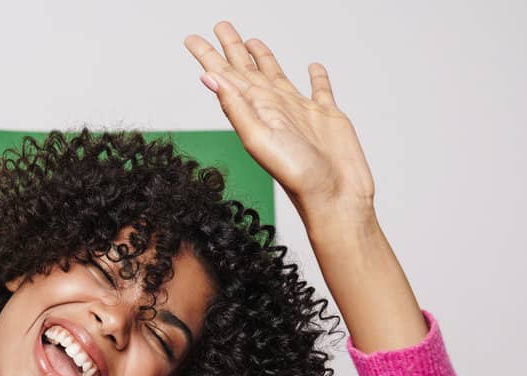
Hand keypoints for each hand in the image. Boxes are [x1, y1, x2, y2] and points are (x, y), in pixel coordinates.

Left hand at [184, 21, 377, 236]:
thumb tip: (208, 78)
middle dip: (232, 48)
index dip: (208, 56)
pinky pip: (321, 89)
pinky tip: (313, 66)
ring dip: (265, 58)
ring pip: (279, 76)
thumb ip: (236, 107)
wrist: (335, 197)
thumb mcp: (259, 137)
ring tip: (253, 41)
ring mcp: (301, 112)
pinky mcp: (328, 116)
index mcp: (255, 111)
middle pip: (248, 70)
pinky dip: (317, 77)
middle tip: (220, 26)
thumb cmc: (297, 175)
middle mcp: (275, 108)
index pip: (226, 76)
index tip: (191, 39)